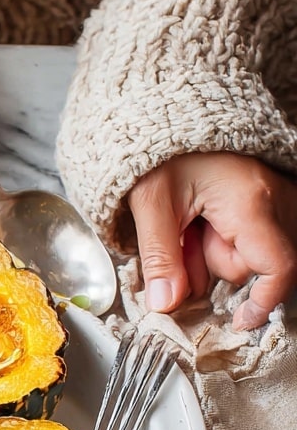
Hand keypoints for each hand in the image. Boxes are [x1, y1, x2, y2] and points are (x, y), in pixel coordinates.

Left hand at [127, 152, 296, 329]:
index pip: (278, 267)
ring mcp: (276, 194)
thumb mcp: (150, 202)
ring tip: (189, 220)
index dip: (262, 302)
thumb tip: (165, 304)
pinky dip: (222, 237)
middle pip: (254, 264)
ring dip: (213, 250)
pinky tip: (201, 219)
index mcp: (251, 201)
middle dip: (212, 263)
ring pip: (250, 252)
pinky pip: (251, 235)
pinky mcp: (267, 195)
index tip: (239, 320)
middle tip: (184, 235)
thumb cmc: (163, 146)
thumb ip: (159, 258)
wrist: (169, 109)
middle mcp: (276, 197)